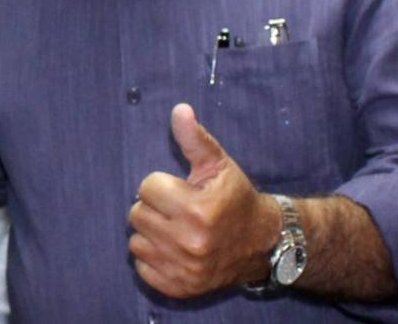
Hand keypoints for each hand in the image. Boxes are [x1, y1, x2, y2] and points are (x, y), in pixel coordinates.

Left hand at [128, 103, 279, 297]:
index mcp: (199, 210)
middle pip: (137, 214)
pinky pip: (141, 267)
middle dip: (154, 208)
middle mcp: (191, 243)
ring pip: (136, 241)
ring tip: (176, 229)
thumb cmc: (235, 198)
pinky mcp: (179, 287)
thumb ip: (195, 138)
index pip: (147, 187)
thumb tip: (179, 109)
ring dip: (151, 233)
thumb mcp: (219, 164)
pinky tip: (174, 249)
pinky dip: (153, 258)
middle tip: (178, 210)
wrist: (261, 244)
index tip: (181, 190)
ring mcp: (185, 269)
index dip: (162, 185)